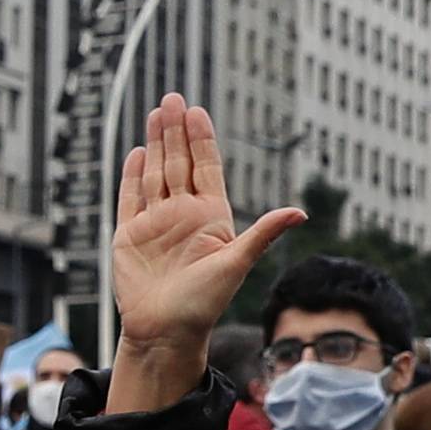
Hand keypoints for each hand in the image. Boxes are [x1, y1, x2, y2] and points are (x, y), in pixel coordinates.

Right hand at [106, 95, 302, 409]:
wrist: (166, 331)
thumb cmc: (205, 304)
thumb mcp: (236, 264)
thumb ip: (262, 234)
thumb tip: (300, 211)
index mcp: (211, 217)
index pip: (205, 168)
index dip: (201, 140)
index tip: (197, 111)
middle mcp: (183, 215)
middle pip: (178, 163)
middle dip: (175, 131)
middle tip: (172, 98)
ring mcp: (156, 223)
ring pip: (155, 174)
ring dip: (155, 144)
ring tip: (156, 114)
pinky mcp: (129, 236)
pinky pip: (130, 198)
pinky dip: (131, 175)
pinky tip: (136, 153)